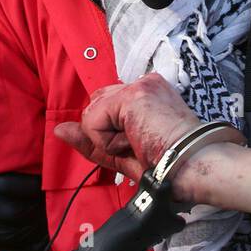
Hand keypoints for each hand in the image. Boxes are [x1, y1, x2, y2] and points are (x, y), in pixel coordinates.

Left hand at [53, 72, 201, 183]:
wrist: (191, 167)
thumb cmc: (166, 164)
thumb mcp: (120, 153)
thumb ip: (90, 140)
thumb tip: (59, 129)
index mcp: (148, 93)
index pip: (105, 106)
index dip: (109, 132)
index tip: (137, 145)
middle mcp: (144, 83)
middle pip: (95, 108)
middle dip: (106, 135)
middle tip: (138, 146)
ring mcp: (139, 87)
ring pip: (92, 115)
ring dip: (108, 140)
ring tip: (139, 145)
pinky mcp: (132, 96)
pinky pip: (94, 122)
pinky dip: (107, 141)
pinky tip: (134, 143)